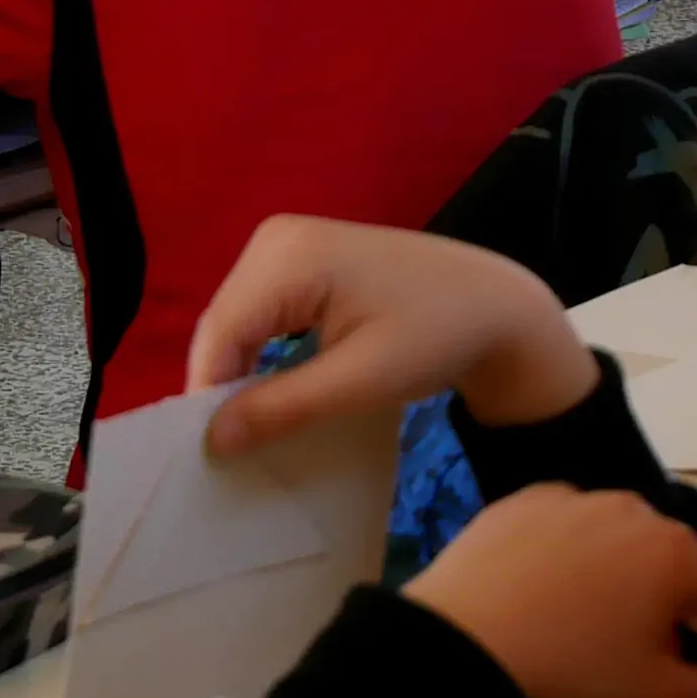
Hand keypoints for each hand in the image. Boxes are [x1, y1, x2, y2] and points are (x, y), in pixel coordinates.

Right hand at [185, 215, 598, 450]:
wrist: (492, 304)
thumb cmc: (433, 338)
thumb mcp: (359, 382)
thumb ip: (281, 408)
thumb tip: (211, 440)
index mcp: (289, 255)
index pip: (221, 334)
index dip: (205, 397)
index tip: (207, 460)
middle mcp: (276, 237)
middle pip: (223, 325)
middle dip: (219, 387)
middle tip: (226, 454)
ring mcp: (287, 242)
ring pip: (236, 321)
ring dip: (235, 373)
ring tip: (241, 432)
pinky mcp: (300, 257)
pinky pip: (259, 311)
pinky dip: (256, 354)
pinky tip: (264, 395)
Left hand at [403, 488, 696, 697]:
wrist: (455, 646)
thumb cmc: (572, 677)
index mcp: (680, 556)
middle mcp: (636, 511)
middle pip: (682, 573)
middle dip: (688, 620)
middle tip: (676, 667)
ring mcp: (575, 499)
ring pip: (624, 548)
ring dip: (633, 588)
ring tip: (611, 635)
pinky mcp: (520, 504)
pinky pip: (568, 537)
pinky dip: (576, 567)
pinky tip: (557, 603)